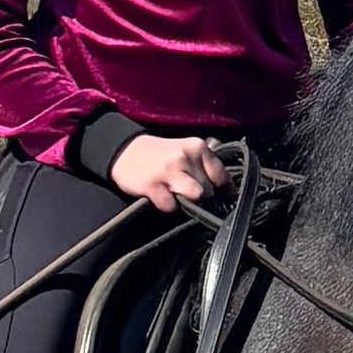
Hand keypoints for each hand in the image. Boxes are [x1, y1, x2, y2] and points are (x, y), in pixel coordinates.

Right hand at [111, 130, 230, 214]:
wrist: (125, 152)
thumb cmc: (161, 155)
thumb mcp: (186, 150)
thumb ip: (205, 164)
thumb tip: (227, 188)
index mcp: (197, 147)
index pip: (222, 176)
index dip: (222, 189)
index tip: (221, 196)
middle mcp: (184, 157)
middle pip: (208, 190)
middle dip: (201, 195)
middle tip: (186, 189)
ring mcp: (168, 171)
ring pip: (195, 196)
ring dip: (188, 201)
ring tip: (177, 194)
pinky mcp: (152, 186)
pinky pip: (171, 206)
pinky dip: (167, 205)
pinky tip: (161, 196)